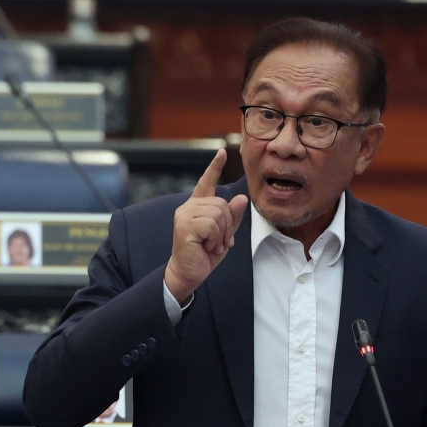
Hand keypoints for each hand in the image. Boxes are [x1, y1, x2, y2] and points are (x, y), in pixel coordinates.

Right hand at [164, 149, 248, 302]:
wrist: (189, 273)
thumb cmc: (205, 254)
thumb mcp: (224, 235)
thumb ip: (233, 217)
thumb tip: (241, 198)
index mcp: (197, 206)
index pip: (206, 183)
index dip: (215, 168)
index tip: (222, 153)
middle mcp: (188, 207)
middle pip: (222, 204)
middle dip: (227, 226)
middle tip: (217, 242)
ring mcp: (184, 215)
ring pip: (218, 214)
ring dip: (221, 234)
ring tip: (210, 245)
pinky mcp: (184, 225)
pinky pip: (212, 225)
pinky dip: (215, 238)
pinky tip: (206, 246)